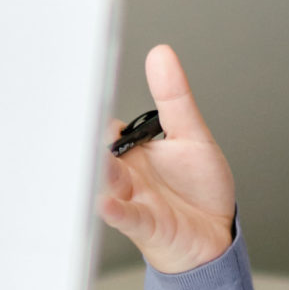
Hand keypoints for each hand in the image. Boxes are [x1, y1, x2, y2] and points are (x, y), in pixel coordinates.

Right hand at [99, 45, 236, 273]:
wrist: (214, 235)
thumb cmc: (197, 189)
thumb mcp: (191, 136)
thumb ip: (174, 99)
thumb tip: (161, 54)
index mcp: (131, 151)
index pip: (103, 126)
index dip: (90, 109)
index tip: (77, 86)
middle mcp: (125, 175)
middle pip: (98, 154)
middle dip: (86, 141)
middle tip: (74, 120)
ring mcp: (133, 200)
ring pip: (107, 183)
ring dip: (99, 172)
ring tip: (92, 157)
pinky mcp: (146, 226)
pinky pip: (125, 217)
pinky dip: (114, 210)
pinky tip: (105, 201)